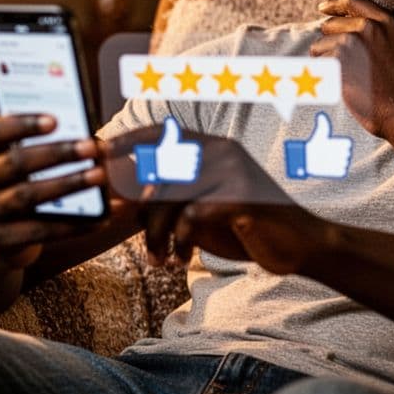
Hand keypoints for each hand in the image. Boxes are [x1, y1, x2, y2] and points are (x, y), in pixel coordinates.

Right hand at [0, 80, 114, 267]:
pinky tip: (99, 217)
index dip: (23, 124)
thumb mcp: (2, 154)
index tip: (55, 120)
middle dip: (57, 153)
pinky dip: (72, 225)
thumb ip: (4, 121)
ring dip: (67, 184)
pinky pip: (40, 231)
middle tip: (91, 147)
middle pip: (16, 163)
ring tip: (99, 175)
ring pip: (28, 196)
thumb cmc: (8, 183)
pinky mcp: (0, 241)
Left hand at [106, 126, 330, 274]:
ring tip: (157, 260)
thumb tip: (119, 199)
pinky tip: (181, 260)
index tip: (96, 154)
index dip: (125, 141)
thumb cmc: (245, 228)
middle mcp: (221, 150)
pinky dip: (180, 243)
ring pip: (171, 197)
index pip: (160, 133)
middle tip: (125, 231)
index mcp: (211, 146)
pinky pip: (192, 216)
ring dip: (156, 235)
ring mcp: (233, 170)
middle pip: (158, 169)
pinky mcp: (241, 196)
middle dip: (135, 204)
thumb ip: (167, 200)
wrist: (297, 246)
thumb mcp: (200, 210)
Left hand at [310, 0, 393, 138]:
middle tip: (342, 65)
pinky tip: (343, 86)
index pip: (353, 2)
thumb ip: (382, 34)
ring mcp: (352, 42)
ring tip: (346, 79)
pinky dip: (324, 76)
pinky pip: (319, 64)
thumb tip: (357, 28)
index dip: (334, 4)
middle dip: (329, 42)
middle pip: (329, 25)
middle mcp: (368, 27)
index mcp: (386, 22)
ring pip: (319, 46)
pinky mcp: (339, 60)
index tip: (323, 8)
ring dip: (325, 61)